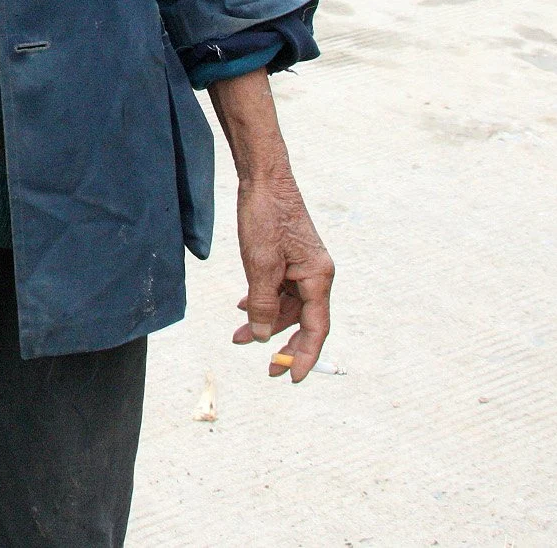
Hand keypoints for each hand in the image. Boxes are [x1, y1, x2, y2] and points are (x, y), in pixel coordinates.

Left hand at [230, 164, 334, 379]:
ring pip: (287, 305)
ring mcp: (302, 266)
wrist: (263, 178)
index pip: (316, 327)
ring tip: (238, 336)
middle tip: (267, 369)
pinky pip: (279, 289)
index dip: (306, 355)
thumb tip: (263, 336)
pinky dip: (263, 301)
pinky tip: (242, 308)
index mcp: (318, 276)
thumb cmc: (266, 217)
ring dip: (265, 321)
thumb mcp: (260, 265)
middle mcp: (315, 274)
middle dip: (282, 343)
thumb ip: (263, 303)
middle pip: (303, 320)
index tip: (293, 378)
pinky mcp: (288, 258)